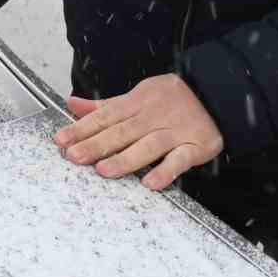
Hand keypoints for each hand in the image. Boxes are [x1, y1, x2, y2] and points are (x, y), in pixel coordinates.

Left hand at [53, 74, 223, 190]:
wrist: (216, 94)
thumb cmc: (171, 99)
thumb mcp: (136, 96)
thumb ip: (105, 105)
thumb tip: (73, 104)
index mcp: (136, 102)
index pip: (104, 116)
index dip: (82, 128)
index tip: (61, 140)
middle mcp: (153, 116)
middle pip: (122, 131)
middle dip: (96, 144)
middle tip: (74, 156)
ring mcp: (175, 131)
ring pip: (148, 145)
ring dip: (125, 159)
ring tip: (104, 170)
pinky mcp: (195, 146)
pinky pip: (180, 159)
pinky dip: (166, 170)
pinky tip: (151, 182)